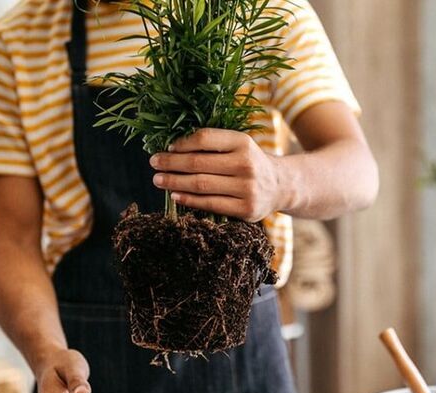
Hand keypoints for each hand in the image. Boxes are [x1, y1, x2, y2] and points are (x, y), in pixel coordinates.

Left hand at [149, 128, 288, 221]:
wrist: (281, 186)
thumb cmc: (250, 162)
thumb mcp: (239, 145)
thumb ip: (213, 143)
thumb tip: (172, 146)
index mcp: (243, 142)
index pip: (204, 138)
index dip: (181, 143)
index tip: (167, 148)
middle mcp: (246, 164)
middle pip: (198, 163)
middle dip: (171, 163)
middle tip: (154, 163)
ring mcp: (247, 188)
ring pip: (201, 184)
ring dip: (174, 182)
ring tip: (158, 180)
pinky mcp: (246, 209)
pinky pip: (210, 204)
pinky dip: (189, 200)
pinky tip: (175, 195)